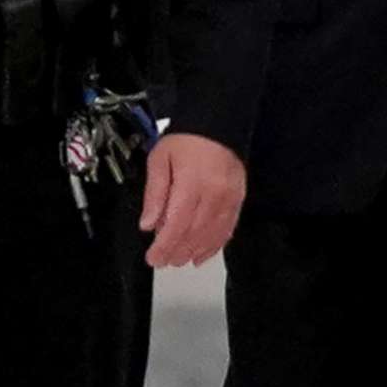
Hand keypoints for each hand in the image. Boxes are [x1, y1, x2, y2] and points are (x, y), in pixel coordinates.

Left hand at [138, 132, 245, 268]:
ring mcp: (229, 199)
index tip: (153, 258)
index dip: (164, 246)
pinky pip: (227, 229)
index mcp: (191, 183)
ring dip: (194, 252)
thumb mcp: (160, 159)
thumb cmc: (187, 140)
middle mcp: (213, 194)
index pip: (177, 224)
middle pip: (194, 233)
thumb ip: (155, 193)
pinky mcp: (238, 200)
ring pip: (211, 235)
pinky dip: (214, 246)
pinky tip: (202, 255)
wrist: (217, 125)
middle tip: (163, 262)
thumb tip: (148, 223)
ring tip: (179, 260)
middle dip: (177, 252)